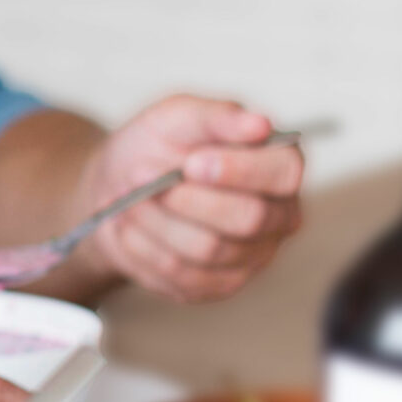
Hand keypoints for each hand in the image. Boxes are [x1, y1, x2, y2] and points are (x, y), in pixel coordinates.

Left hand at [68, 97, 304, 301]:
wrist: (117, 188)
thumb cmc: (156, 147)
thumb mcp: (176, 117)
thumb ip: (217, 117)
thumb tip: (260, 124)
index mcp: (279, 166)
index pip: (284, 173)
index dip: (239, 170)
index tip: (191, 163)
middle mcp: (278, 216)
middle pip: (248, 218)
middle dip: (185, 198)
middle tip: (141, 175)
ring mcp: (251, 256)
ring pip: (208, 248)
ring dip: (155, 219)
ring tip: (130, 197)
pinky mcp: (216, 285)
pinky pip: (179, 274)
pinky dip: (143, 245)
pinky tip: (131, 225)